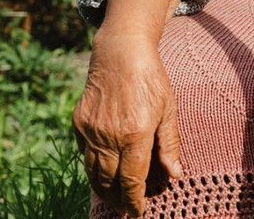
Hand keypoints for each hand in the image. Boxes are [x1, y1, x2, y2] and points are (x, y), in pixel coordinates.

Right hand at [73, 34, 182, 217]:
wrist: (121, 52)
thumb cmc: (151, 78)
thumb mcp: (169, 108)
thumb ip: (170, 144)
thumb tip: (175, 174)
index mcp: (135, 134)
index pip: (132, 180)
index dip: (135, 201)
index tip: (138, 213)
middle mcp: (109, 136)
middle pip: (109, 181)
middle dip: (117, 201)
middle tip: (126, 211)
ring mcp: (90, 130)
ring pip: (92, 171)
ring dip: (102, 189)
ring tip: (113, 199)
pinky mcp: (78, 122)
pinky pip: (84, 154)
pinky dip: (92, 167)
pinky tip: (101, 173)